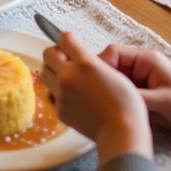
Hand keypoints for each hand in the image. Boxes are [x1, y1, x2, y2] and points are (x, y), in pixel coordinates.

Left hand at [41, 31, 152, 160]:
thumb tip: (79, 57)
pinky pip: (51, 94)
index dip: (68, 40)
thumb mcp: (114, 73)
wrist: (122, 132)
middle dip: (56, 54)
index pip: (64, 38)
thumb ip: (92, 61)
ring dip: (53, 72)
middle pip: (48, 53)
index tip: (73, 45)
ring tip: (69, 78)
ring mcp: (62, 94)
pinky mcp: (59, 110)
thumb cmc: (126, 103)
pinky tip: (70, 96)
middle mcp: (69, 76)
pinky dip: (57, 92)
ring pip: (44, 73)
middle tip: (68, 61)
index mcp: (85, 63)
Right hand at [98, 43, 170, 139]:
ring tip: (102, 102)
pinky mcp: (140, 90)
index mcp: (145, 59)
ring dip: (108, 88)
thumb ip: (137, 96)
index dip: (101, 64)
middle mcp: (139, 64)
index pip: (113, 53)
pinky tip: (111, 107)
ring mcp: (139, 77)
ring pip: (114, 78)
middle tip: (95, 95)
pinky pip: (121, 89)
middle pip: (110, 64)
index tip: (96, 82)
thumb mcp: (163, 100)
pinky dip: (115, 96)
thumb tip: (111, 96)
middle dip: (102, 78)